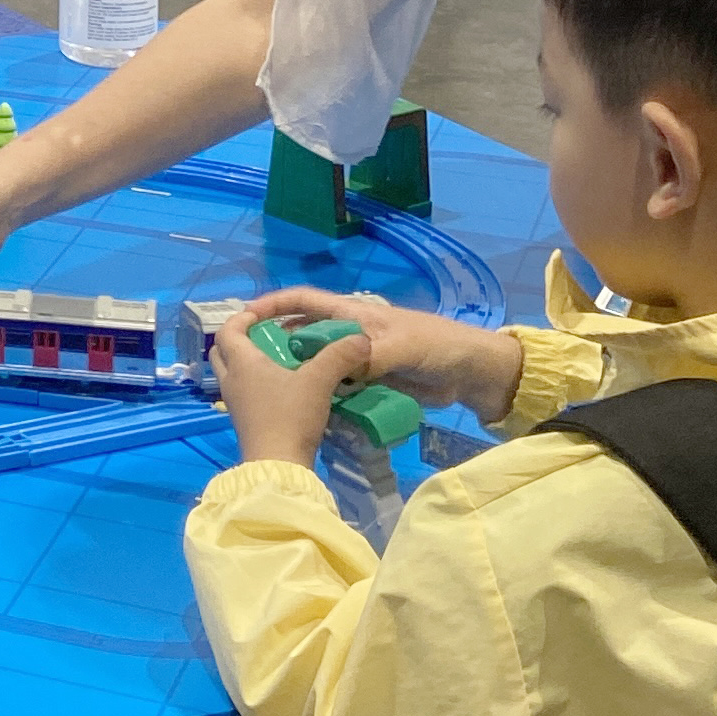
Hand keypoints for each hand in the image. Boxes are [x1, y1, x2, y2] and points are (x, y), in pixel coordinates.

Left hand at [214, 314, 375, 468]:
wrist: (278, 465)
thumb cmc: (290, 416)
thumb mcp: (318, 381)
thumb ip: (339, 356)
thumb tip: (362, 338)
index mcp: (241, 363)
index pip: (227, 330)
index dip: (241, 317)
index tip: (260, 313)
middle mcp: (231, 380)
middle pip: (221, 351)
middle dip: (238, 338)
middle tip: (263, 334)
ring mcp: (234, 403)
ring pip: (230, 372)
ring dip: (245, 362)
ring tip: (274, 358)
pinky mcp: (244, 421)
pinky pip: (241, 391)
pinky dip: (253, 382)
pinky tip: (279, 387)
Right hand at [224, 287, 522, 425]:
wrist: (470, 374)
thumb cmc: (436, 345)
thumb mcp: (400, 346)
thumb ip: (367, 357)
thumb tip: (339, 373)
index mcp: (351, 313)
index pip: (303, 300)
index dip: (274, 304)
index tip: (246, 317)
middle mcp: (348, 335)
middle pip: (304, 335)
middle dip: (278, 346)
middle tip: (253, 369)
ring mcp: (357, 362)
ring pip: (319, 367)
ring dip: (301, 377)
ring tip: (276, 395)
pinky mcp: (369, 386)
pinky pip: (339, 392)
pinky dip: (325, 400)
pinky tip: (311, 414)